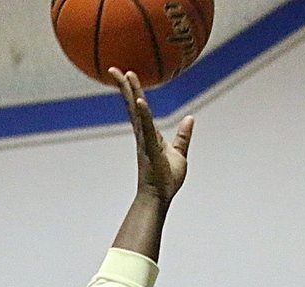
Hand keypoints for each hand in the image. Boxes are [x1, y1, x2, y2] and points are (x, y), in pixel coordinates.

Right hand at [110, 69, 192, 204]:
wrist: (159, 198)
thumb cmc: (167, 180)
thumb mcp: (180, 154)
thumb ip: (183, 136)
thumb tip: (190, 118)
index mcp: (150, 135)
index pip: (140, 108)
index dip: (133, 91)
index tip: (127, 74)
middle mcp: (143, 135)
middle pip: (132, 105)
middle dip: (124, 86)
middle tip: (114, 68)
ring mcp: (145, 141)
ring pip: (136, 112)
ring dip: (130, 93)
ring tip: (125, 75)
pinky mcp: (150, 148)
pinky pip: (146, 128)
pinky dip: (143, 114)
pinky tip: (139, 100)